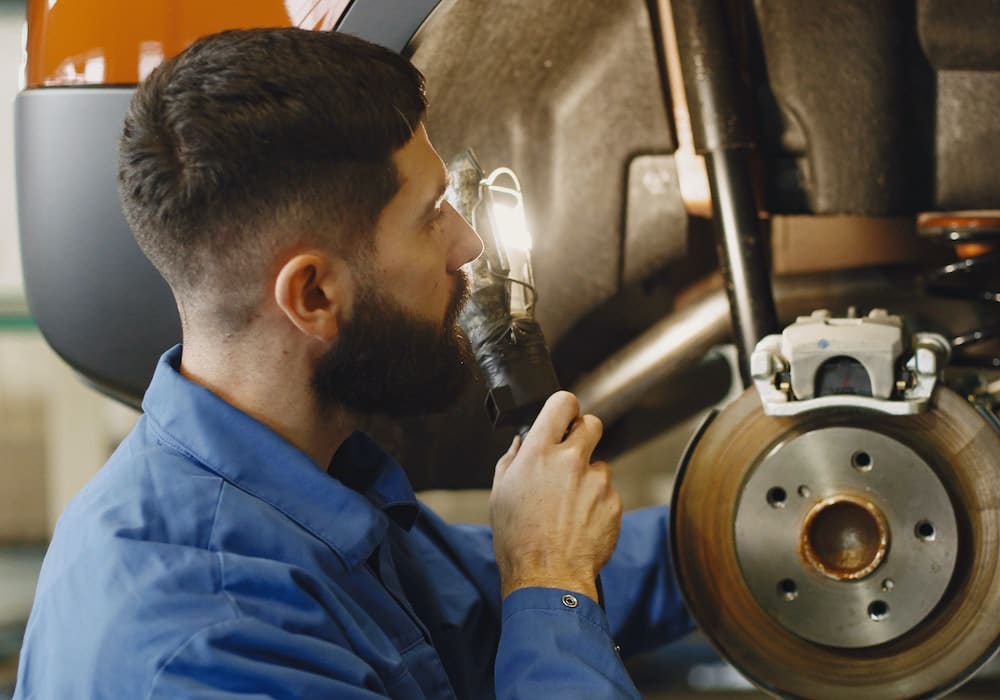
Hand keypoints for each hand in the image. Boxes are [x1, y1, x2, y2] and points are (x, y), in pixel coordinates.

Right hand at [489, 391, 621, 602]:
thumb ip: (512, 460)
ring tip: (569, 505)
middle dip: (583, 434)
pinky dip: (598, 502)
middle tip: (571, 455)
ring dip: (588, 476)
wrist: (548, 577)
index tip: (564, 417)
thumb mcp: (500, 494)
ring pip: (600, 463)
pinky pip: (608, 492)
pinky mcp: (614, 503)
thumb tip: (521, 443)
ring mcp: (597, 482)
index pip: (562, 403)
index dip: (564, 408)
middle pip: (591, 424)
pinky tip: (580, 521)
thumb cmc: (518, 540)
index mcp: (539, 453)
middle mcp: (571, 461)